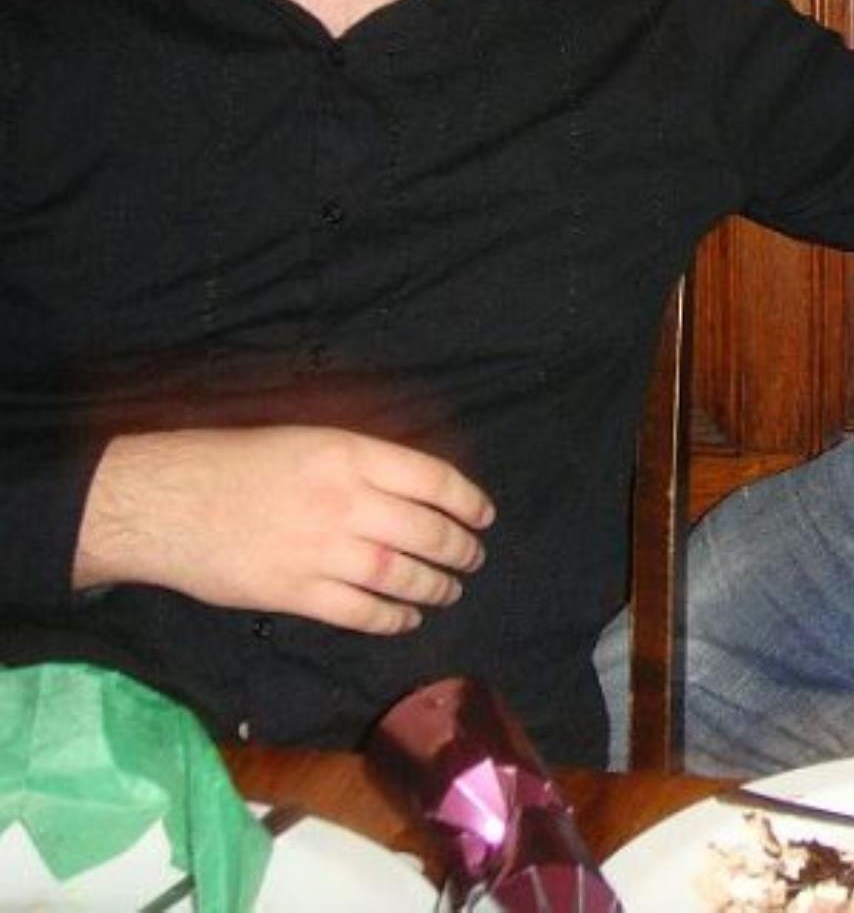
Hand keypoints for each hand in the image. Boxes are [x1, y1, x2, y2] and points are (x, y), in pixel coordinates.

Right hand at [77, 425, 494, 632]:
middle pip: (427, 531)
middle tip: (472, 558)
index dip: (469, 501)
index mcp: (351, 455)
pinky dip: (393, 619)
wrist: (164, 501)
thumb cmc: (236, 462)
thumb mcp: (309, 439)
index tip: (484, 516)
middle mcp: (345, 501)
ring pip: (402, 575)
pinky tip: (407, 618)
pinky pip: (361, 612)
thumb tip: (418, 487)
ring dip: (435, 586)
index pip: (435, 479)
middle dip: (460, 549)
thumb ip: (363, 462)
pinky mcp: (295, 593)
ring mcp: (322, 550)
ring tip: (449, 590)